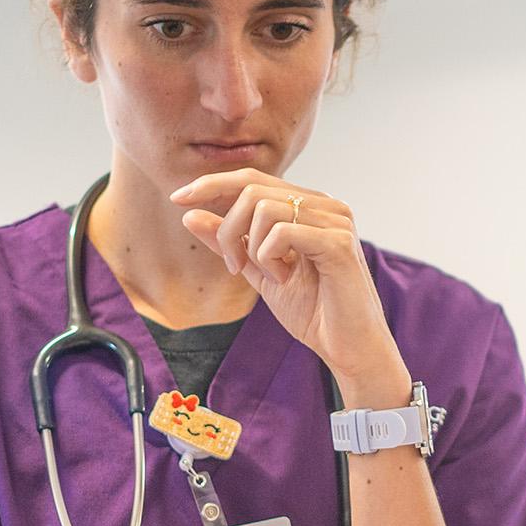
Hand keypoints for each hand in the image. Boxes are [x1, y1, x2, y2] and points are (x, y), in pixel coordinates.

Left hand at [171, 170, 405, 398]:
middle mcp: (326, 204)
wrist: (348, 347)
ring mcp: (336, 220)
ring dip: (251, 248)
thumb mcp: (258, 271)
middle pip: (252, 189)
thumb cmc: (314, 310)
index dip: (212, 183)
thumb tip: (189, 213)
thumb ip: (228, 241)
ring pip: (264, 209)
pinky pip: (281, 232)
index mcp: (309, 206)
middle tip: (233, 265)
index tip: (178, 198)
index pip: (253, 178)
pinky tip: (284, 278)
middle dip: (227, 228)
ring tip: (270, 276)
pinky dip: (269, 257)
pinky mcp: (338, 242)